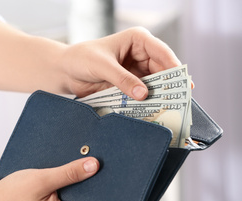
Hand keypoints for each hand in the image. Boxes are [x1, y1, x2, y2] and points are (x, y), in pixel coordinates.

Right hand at [0, 157, 111, 200]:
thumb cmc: (12, 196)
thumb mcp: (43, 180)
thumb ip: (69, 173)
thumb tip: (94, 165)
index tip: (124, 184)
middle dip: (101, 187)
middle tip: (108, 166)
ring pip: (81, 198)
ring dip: (86, 182)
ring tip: (92, 163)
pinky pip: (70, 194)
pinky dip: (74, 182)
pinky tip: (74, 167)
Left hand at [60, 27, 181, 99]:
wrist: (66, 71)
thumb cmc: (82, 59)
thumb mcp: (103, 67)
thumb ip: (122, 79)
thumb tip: (143, 94)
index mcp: (138, 40)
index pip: (162, 52)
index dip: (174, 67)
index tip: (182, 83)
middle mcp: (141, 54)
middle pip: (162, 70)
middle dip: (169, 85)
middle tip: (177, 102)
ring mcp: (136, 71)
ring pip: (155, 84)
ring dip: (159, 96)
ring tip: (168, 109)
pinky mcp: (130, 85)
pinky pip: (143, 94)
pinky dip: (147, 103)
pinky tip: (152, 111)